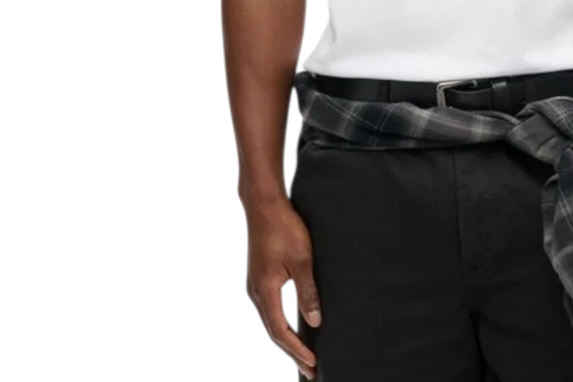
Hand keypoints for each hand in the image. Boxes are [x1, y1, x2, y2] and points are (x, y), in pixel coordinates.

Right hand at [245, 197, 321, 379]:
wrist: (266, 206)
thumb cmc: (282, 229)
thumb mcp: (301, 262)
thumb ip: (307, 293)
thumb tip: (313, 320)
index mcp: (265, 292)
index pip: (282, 331)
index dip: (298, 350)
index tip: (311, 364)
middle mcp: (259, 292)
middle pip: (275, 331)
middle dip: (292, 352)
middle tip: (308, 369)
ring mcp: (259, 285)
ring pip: (273, 320)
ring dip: (288, 338)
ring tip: (303, 353)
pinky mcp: (263, 276)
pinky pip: (273, 307)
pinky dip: (284, 321)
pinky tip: (294, 322)